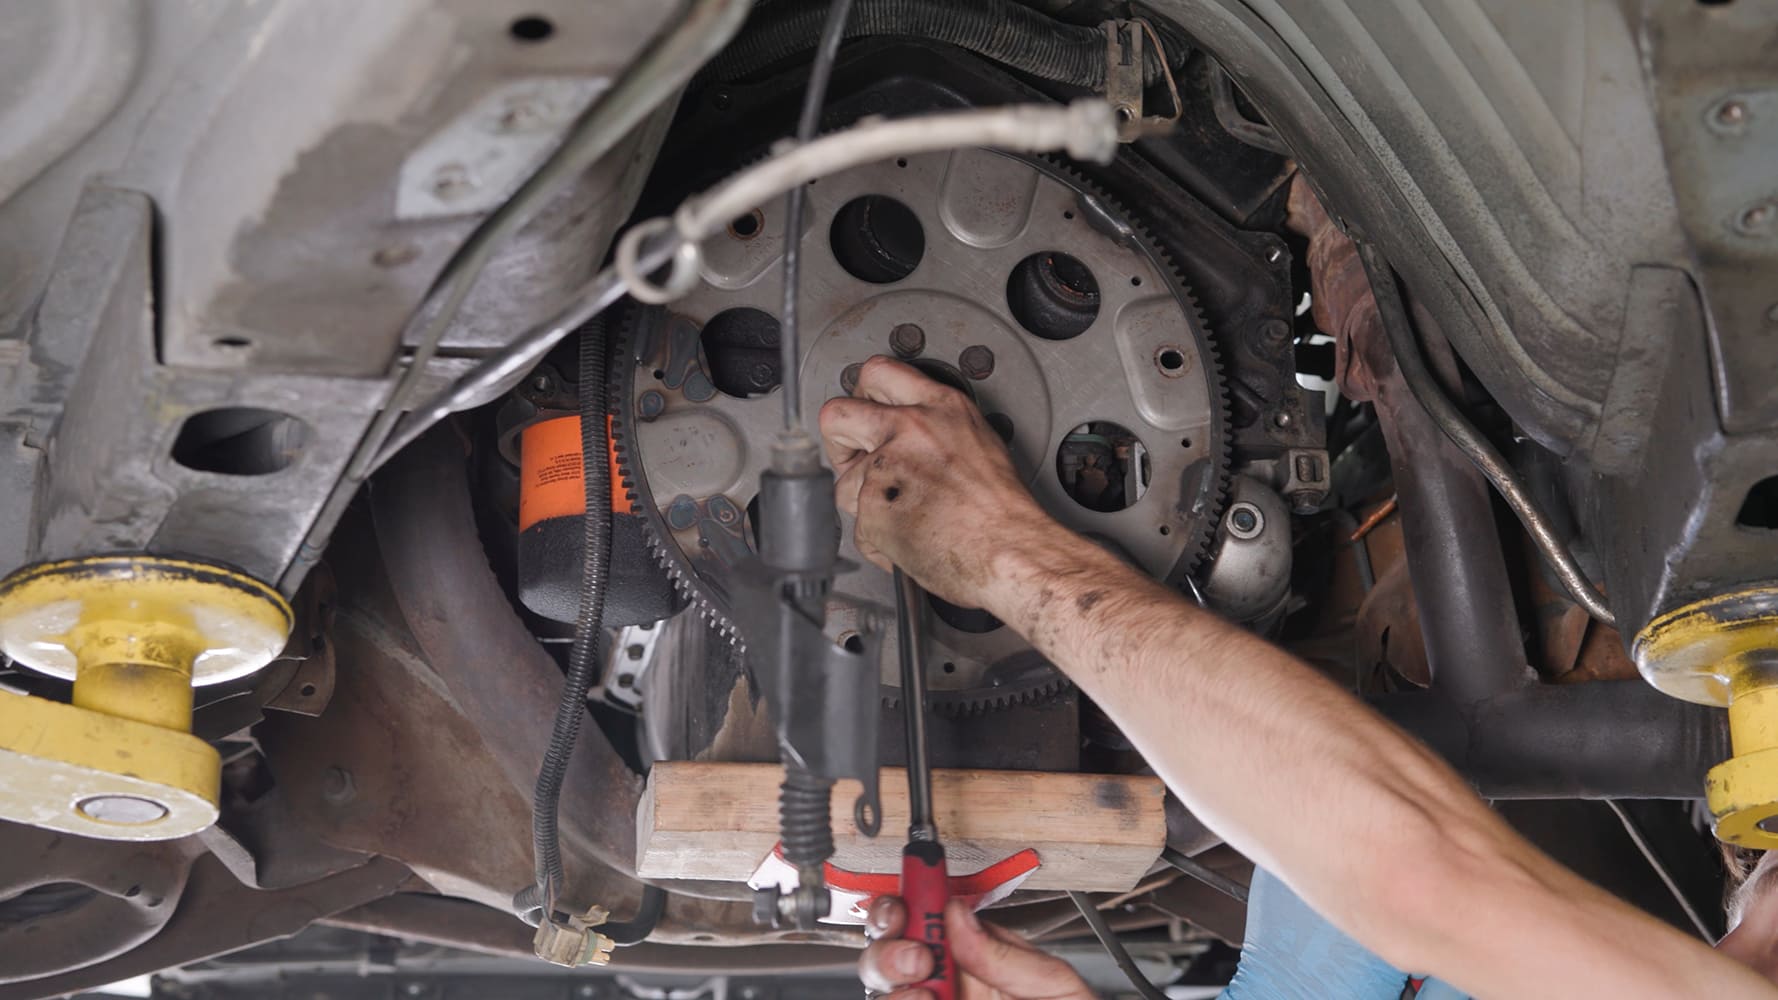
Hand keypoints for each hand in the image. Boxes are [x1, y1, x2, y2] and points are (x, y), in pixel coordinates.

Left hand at [818, 356, 1054, 608]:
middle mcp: (909, 429)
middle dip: (837, 440)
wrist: (1011, 550)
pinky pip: (859, 528)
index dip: (861, 396)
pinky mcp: (873, 509)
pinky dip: (878, 541)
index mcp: (940, 406)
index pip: (877, 373)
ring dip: (866, 504)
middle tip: (853, 459)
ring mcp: (886, 468)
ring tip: (905, 516)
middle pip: (836, 414)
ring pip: (845, 484)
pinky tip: (909, 540)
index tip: (863, 412)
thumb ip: (937, 426)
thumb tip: (909, 433)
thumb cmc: (1003, 509)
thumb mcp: (979, 439)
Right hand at [859, 897, 1094, 999]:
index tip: (914, 901)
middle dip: (891, 945)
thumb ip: (1006, 954)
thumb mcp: (1055, 988)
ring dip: (892, 985)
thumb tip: (960, 916)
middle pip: (889, 953)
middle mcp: (949, 986)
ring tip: (924, 994)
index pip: (931, 917)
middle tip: (918, 956)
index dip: (913, 901)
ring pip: (882, 992)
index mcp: (980, 958)